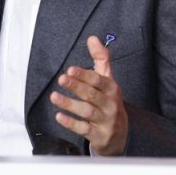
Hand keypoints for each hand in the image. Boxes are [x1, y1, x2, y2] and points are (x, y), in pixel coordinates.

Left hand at [50, 36, 128, 155]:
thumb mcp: (108, 80)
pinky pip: (84, 129)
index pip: (99, 80)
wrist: (120, 135)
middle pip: (92, 95)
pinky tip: (59, 116)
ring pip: (87, 112)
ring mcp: (106, 121)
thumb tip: (92, 38)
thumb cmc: (109, 102)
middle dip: (76, 86)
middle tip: (61, 79)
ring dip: (70, 104)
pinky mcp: (100, 136)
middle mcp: (111, 105)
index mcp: (112, 89)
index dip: (85, 75)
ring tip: (54, 97)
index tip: (70, 70)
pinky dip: (71, 123)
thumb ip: (101, 58)